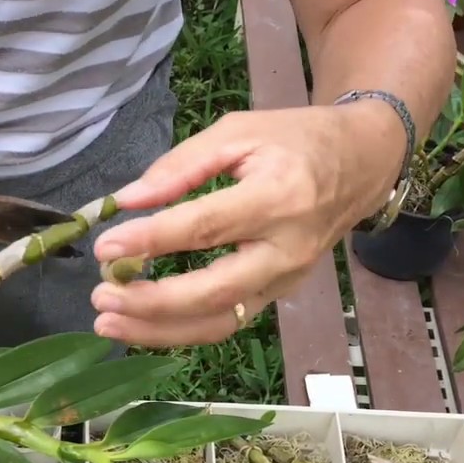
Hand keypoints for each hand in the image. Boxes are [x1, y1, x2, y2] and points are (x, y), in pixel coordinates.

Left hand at [89, 101, 405, 346]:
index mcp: (277, 197)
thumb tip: (128, 200)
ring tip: (108, 322)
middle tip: (100, 296)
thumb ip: (180, 165)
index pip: (205, 228)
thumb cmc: (296, 140)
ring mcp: (286, 279)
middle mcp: (286, 248)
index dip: (151, 240)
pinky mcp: (280, 295)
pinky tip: (140, 325)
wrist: (363, 163)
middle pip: (213, 291)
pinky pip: (228, 322)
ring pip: (220, 321)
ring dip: (159, 330)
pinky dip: (181, 331)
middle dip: (151, 302)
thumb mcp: (238, 131)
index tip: (104, 247)